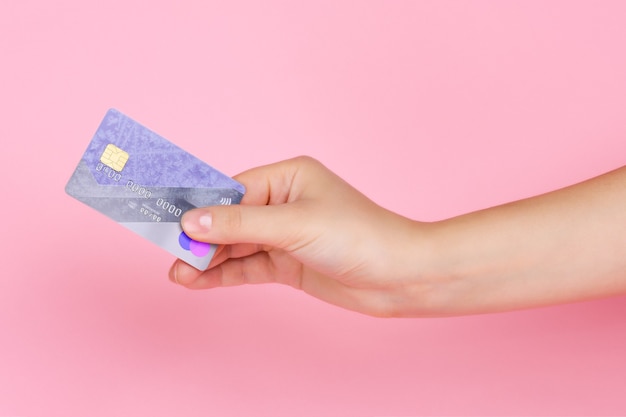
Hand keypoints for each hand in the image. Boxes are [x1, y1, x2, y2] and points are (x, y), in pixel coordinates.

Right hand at [169, 156, 433, 316]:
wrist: (399, 277)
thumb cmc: (358, 237)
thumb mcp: (295, 225)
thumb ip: (241, 224)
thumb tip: (193, 220)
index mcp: (288, 177)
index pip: (232, 191)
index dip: (201, 209)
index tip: (170, 223)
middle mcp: (283, 203)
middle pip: (230, 219)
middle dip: (202, 238)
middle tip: (172, 254)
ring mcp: (284, 235)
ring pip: (236, 245)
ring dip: (209, 259)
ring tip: (178, 274)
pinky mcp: (287, 262)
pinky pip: (248, 266)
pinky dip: (224, 274)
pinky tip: (198, 281)